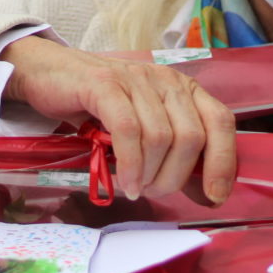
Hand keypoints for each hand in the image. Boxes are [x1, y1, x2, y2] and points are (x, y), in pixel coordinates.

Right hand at [0, 37, 235, 203]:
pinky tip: (124, 182)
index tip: (214, 197)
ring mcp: (136, 80)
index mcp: (183, 89)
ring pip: (160, 137)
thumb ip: (176, 157)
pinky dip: (130, 164)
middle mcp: (166, 80)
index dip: (223, 162)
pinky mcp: (105, 85)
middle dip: (175, 177)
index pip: (220, 122)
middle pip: (191, 137)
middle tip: (153, 192)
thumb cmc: (99, 108)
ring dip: (149, 174)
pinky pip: (128, 130)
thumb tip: (208, 196)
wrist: (50, 75)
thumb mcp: (145, 130)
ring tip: (135, 187)